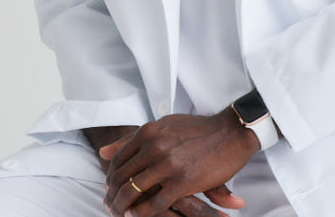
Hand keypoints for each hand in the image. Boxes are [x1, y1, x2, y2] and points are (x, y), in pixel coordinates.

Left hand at [100, 108, 260, 216]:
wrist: (231, 132)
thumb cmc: (198, 130)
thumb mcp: (163, 127)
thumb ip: (132, 139)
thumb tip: (103, 152)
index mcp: (148, 132)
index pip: (118, 159)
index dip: (111, 177)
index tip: (110, 188)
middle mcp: (154, 146)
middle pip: (121, 177)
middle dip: (112, 194)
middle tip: (109, 205)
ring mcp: (168, 164)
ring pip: (133, 191)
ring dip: (121, 206)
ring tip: (119, 213)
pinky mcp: (182, 182)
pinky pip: (154, 203)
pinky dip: (142, 213)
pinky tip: (136, 215)